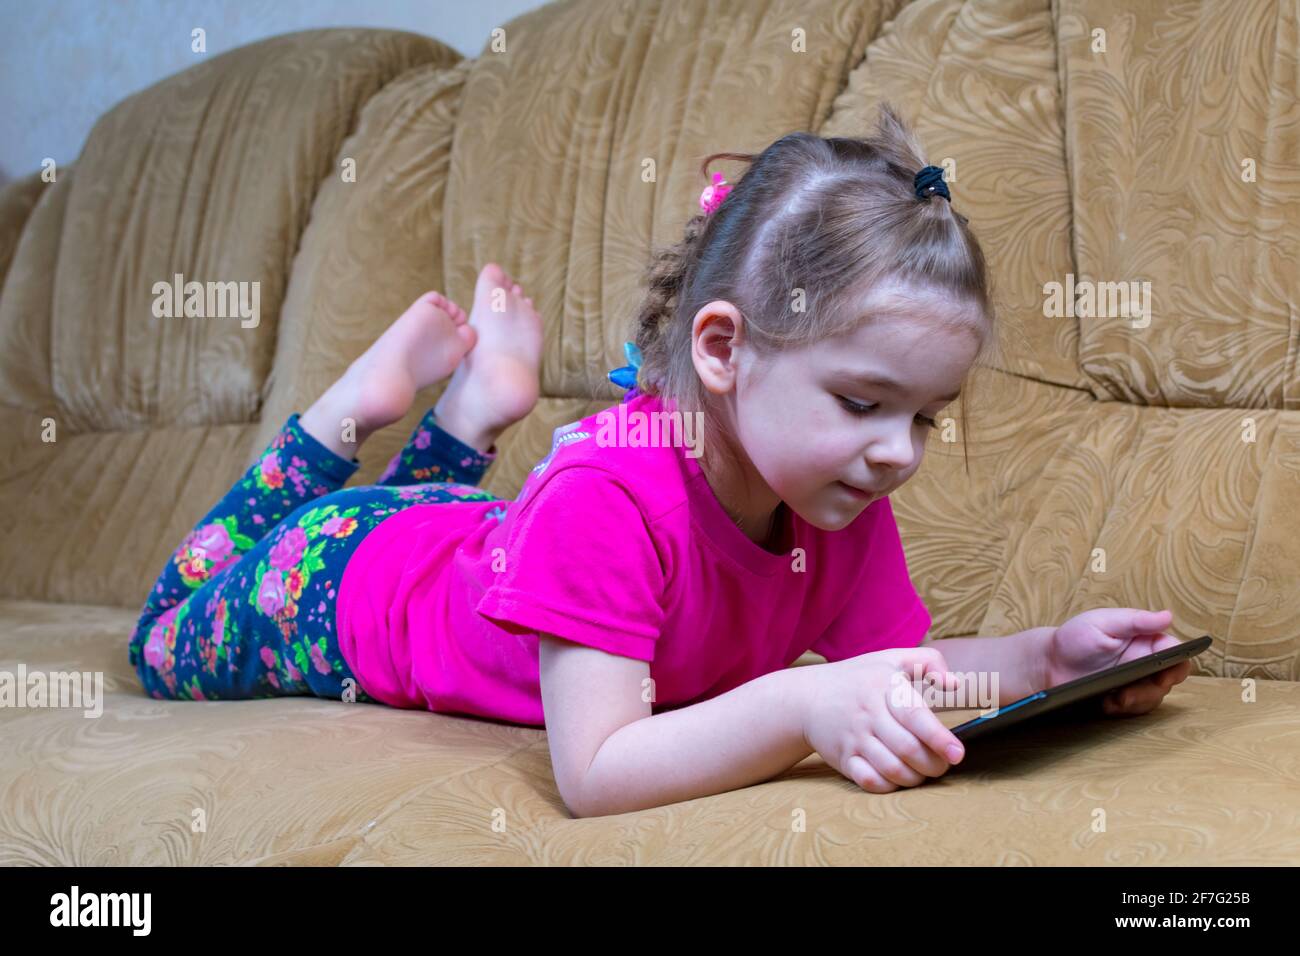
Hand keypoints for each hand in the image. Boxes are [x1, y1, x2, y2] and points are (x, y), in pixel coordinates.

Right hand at [801, 647, 966, 793]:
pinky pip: (870, 782)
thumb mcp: (891, 659)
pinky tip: (899, 778)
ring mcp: (854, 738)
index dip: (938, 737)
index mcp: (884, 687)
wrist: (807, 697)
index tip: (957, 753)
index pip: (914, 715)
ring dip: (916, 778)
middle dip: (934, 764)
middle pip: (908, 749)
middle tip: (944, 764)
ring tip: (924, 772)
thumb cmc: (859, 679)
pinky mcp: (843, 759)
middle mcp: (868, 714)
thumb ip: (929, 662)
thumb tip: (954, 684)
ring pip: (892, 769)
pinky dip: (891, 786)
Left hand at [1045, 608, 1191, 717]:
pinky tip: (1107, 703)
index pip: (1175, 653)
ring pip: (1153, 697)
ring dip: (1137, 700)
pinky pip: (1134, 710)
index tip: (1165, 674)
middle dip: (1152, 689)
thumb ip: (1135, 621)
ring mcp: (1134, 682)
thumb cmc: (1074, 638)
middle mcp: (1144, 663)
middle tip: (1130, 692)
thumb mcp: (1103, 623)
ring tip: (1116, 699)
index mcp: (1144, 641)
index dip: (1178, 665)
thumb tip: (1167, 616)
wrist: (1048, 664)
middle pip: (1167, 680)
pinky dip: (1123, 709)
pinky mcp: (1121, 699)